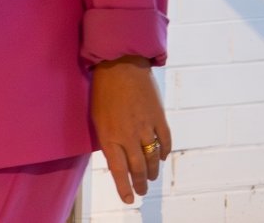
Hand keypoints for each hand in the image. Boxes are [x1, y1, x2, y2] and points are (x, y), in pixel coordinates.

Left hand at [91, 56, 172, 203]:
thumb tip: (118, 155)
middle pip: (138, 167)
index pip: (119, 170)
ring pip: (153, 156)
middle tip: (141, 191)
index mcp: (110, 137)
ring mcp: (146, 126)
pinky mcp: (158, 115)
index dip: (124, 187)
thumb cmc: (104, 92)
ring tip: (152, 178)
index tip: (128, 199)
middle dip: (140, 183)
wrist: (121, 65)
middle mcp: (129, 135)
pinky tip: (163, 156)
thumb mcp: (98, 119)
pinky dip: (165, 150)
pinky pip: (165, 139)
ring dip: (153, 170)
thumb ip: (108, 139)